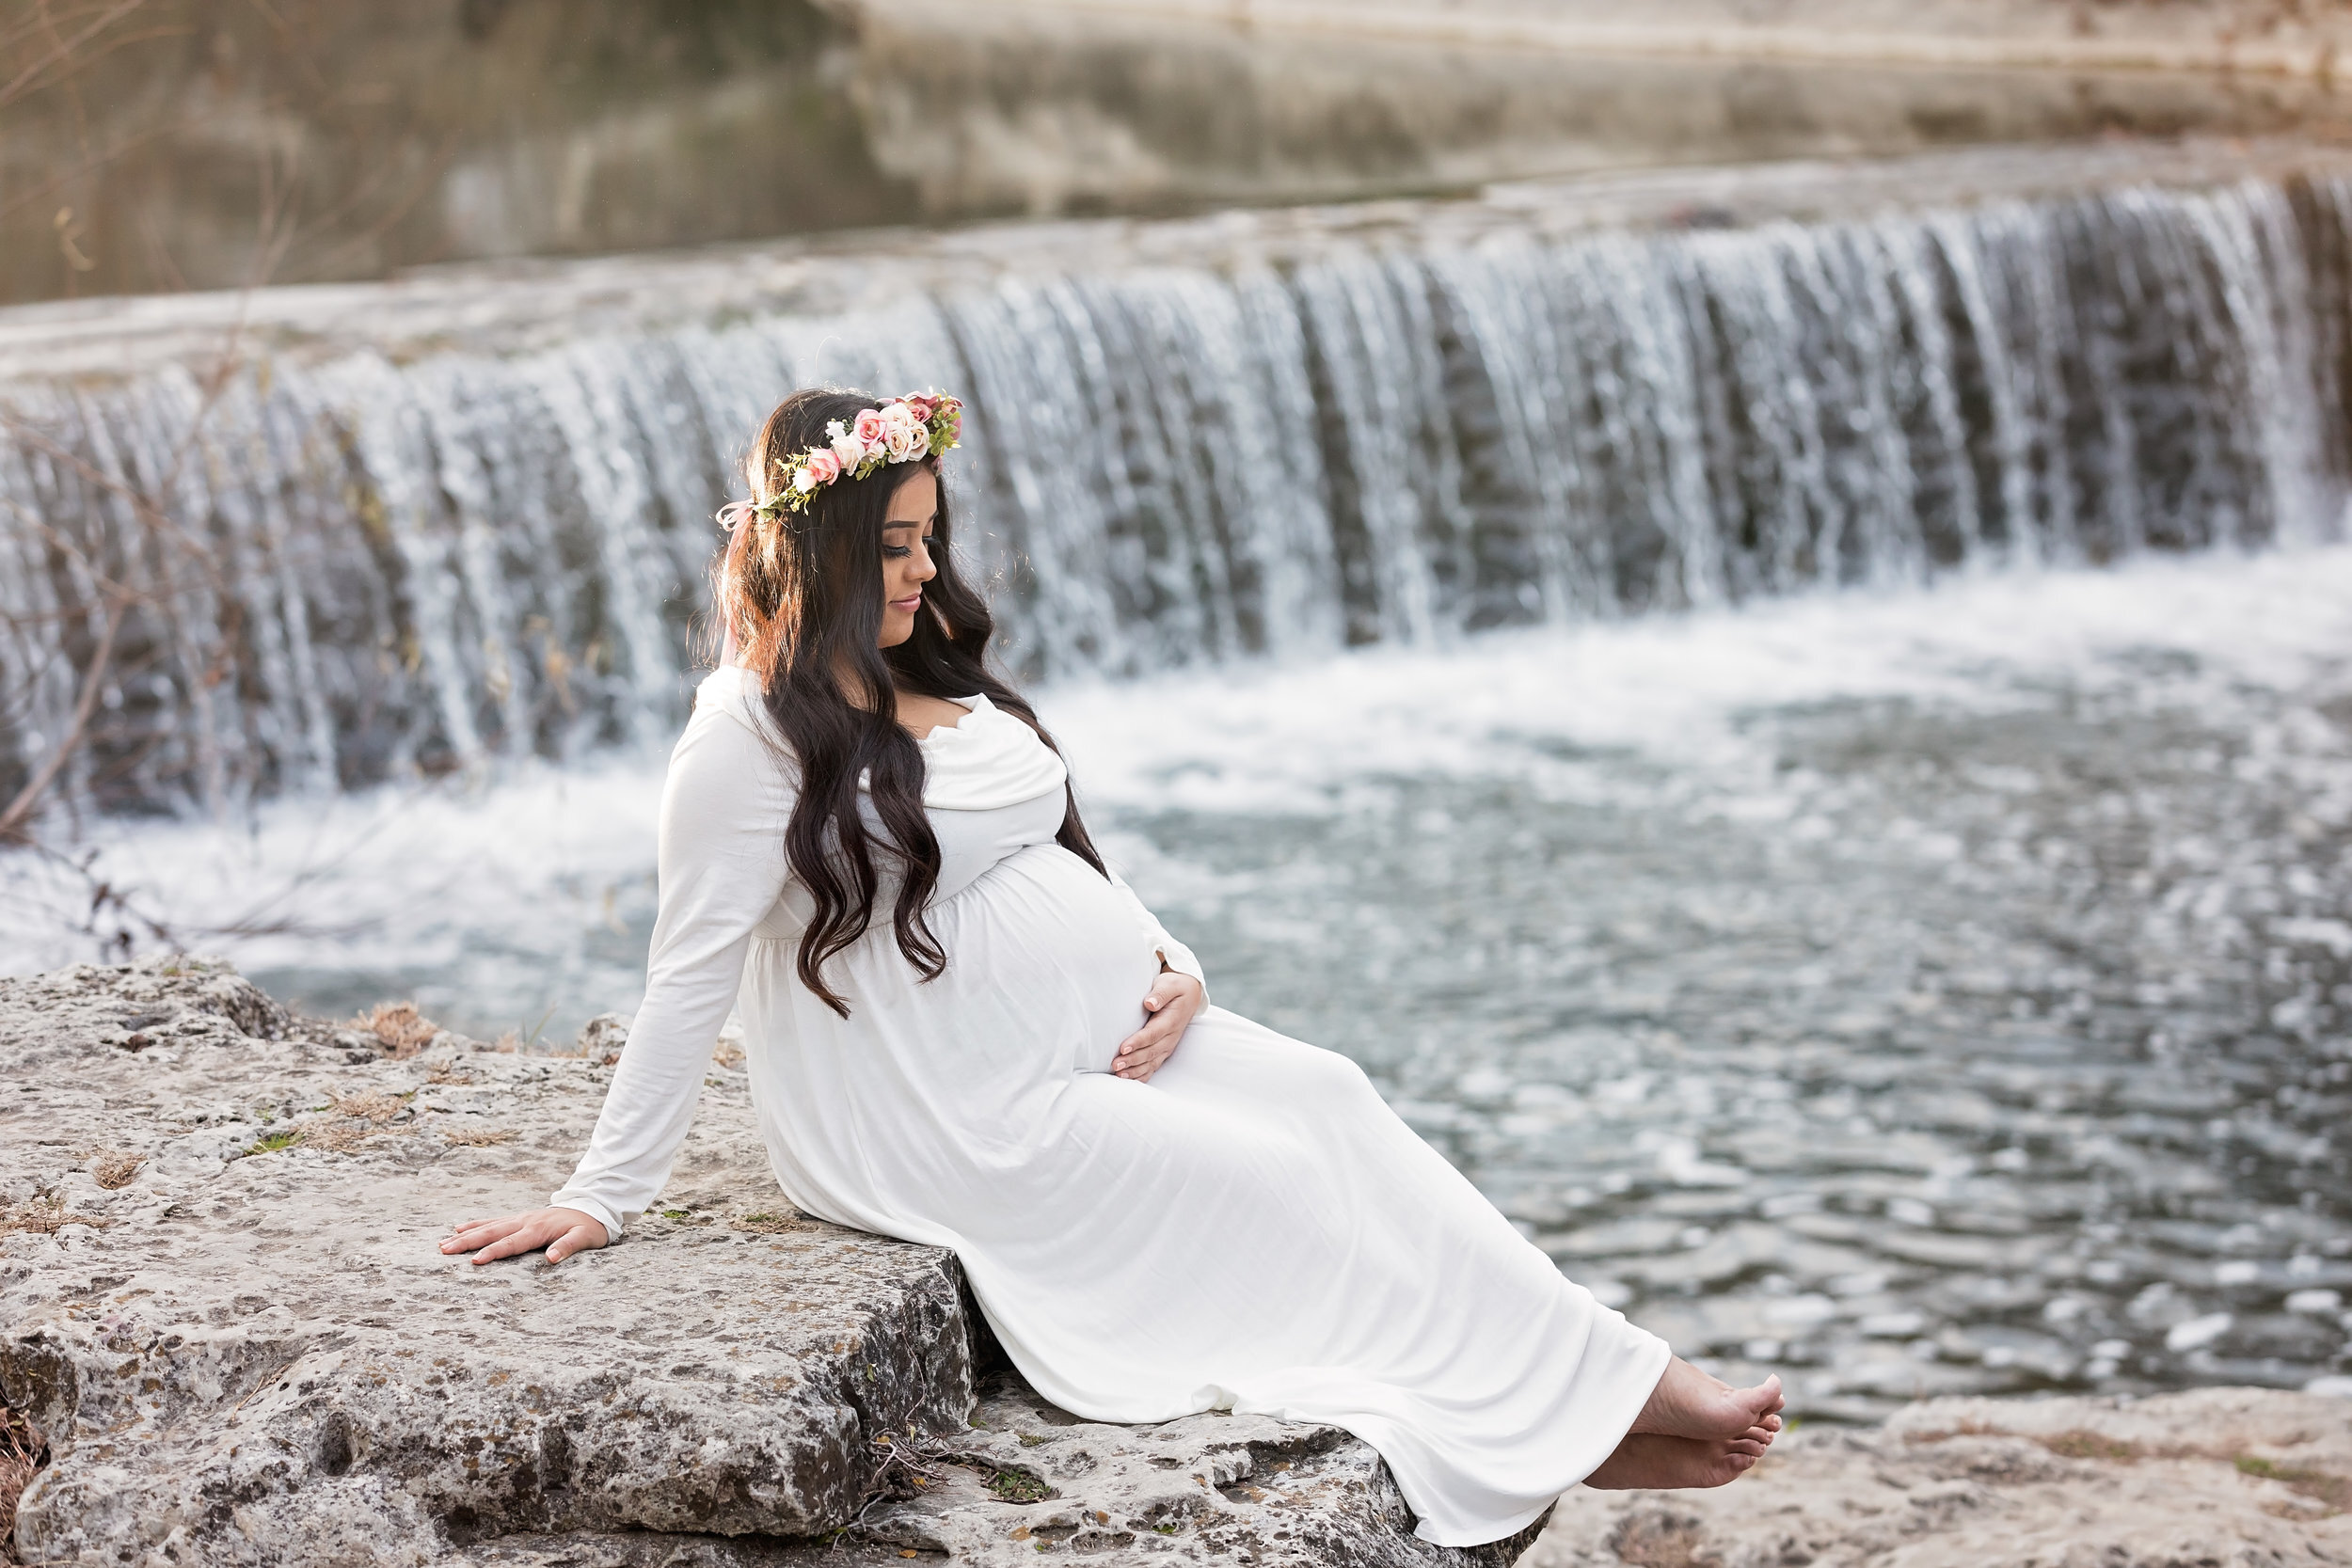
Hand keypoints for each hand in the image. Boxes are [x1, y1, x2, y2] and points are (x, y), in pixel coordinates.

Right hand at [440, 1206, 607, 1265]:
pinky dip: (475, 1224)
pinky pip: (493, 1221)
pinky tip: (459, 1229)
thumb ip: (568, 1247)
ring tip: (443, 1244)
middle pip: (492, 1233)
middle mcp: (525, 1221)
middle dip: (467, 1242)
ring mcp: (520, 1218)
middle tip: (444, 1251)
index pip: (512, 1243)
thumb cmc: (589, 1227)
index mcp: (539, 1229)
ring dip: (465, 1235)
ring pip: (488, 1226)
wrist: (592, 1207)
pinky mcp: (519, 1218)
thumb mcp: (585, 1238)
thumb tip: (551, 1258)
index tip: (474, 1261)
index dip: (493, 1252)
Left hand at [1114, 968, 1202, 1082]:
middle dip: (1133, 1060)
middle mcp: (1171, 1036)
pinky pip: (1154, 1066)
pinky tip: (1129, 1079)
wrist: (1191, 994)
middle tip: (1115, 1065)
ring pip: (1152, 1062)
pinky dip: (1142, 1074)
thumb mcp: (1170, 984)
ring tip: (1119, 1075)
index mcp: (1171, 1020)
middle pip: (1151, 1051)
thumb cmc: (1175, 987)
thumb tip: (1149, 1003)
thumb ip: (1160, 993)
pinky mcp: (1164, 1050)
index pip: (1153, 1033)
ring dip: (1136, 1070)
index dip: (1138, 1042)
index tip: (1123, 1047)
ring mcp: (1168, 1045)